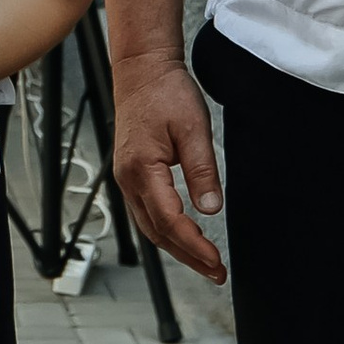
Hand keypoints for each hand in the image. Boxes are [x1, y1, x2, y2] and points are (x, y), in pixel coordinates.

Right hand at [108, 56, 228, 282]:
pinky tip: (182, 236)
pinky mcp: (131, 174)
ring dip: (177, 247)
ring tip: (204, 262)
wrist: (142, 70)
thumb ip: (202, 171)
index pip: (170, 222)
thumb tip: (210, 209)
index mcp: (142, 170)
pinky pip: (146, 213)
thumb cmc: (166, 92)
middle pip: (157, 232)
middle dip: (188, 256)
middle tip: (216, 272)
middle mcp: (128, 179)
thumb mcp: (193, 129)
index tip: (216, 261)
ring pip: (150, 226)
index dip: (194, 245)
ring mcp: (126, 178)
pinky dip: (165, 230)